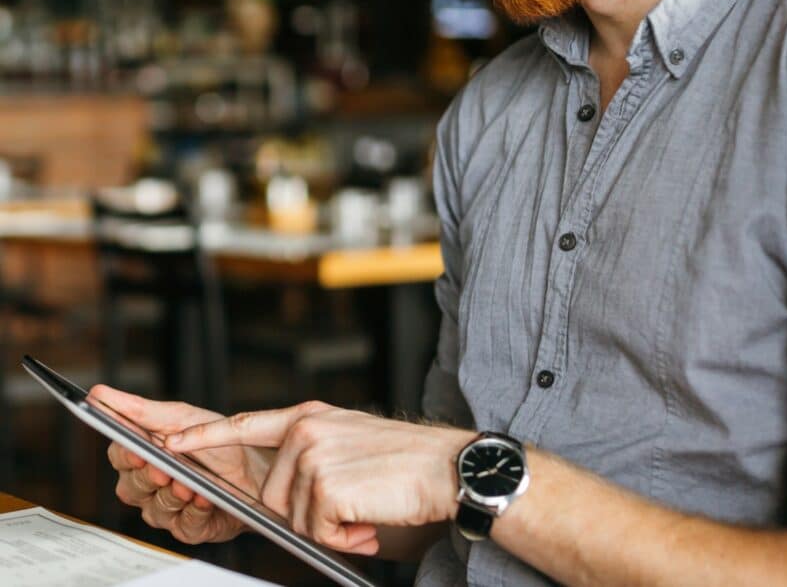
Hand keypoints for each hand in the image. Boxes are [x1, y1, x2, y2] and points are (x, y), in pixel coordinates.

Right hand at [91, 385, 271, 544]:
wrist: (260, 465)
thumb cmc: (218, 440)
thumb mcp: (182, 418)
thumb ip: (140, 410)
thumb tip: (99, 393)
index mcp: (144, 455)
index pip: (120, 457)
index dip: (125, 455)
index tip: (134, 448)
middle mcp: (150, 486)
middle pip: (132, 488)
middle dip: (148, 477)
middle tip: (162, 468)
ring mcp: (169, 509)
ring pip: (155, 509)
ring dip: (172, 495)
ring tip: (188, 483)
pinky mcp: (190, 529)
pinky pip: (184, 526)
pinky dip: (194, 512)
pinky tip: (203, 498)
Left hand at [165, 401, 473, 554]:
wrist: (449, 467)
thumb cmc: (404, 465)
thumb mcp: (348, 448)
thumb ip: (308, 463)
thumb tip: (280, 502)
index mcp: (309, 418)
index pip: (244, 425)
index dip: (203, 437)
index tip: (168, 443)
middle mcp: (305, 431)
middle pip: (271, 496)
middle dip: (306, 516)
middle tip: (351, 509)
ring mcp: (313, 456)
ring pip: (293, 518)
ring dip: (330, 528)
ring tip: (366, 509)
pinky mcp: (325, 485)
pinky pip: (317, 532)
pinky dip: (344, 537)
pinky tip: (369, 519)